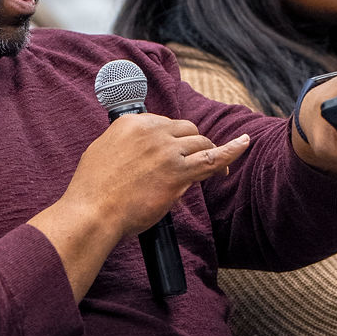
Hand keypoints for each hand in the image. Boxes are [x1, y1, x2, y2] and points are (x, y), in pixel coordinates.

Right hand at [62, 112, 249, 241]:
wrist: (92, 212)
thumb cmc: (92, 190)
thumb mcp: (103, 152)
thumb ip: (125, 146)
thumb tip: (140, 154)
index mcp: (132, 123)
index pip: (164, 124)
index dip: (173, 139)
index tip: (174, 152)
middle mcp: (152, 131)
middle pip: (186, 129)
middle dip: (192, 144)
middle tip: (192, 164)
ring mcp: (167, 151)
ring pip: (200, 142)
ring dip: (207, 153)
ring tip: (214, 169)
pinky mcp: (178, 173)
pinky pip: (213, 158)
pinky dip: (232, 150)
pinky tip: (245, 143)